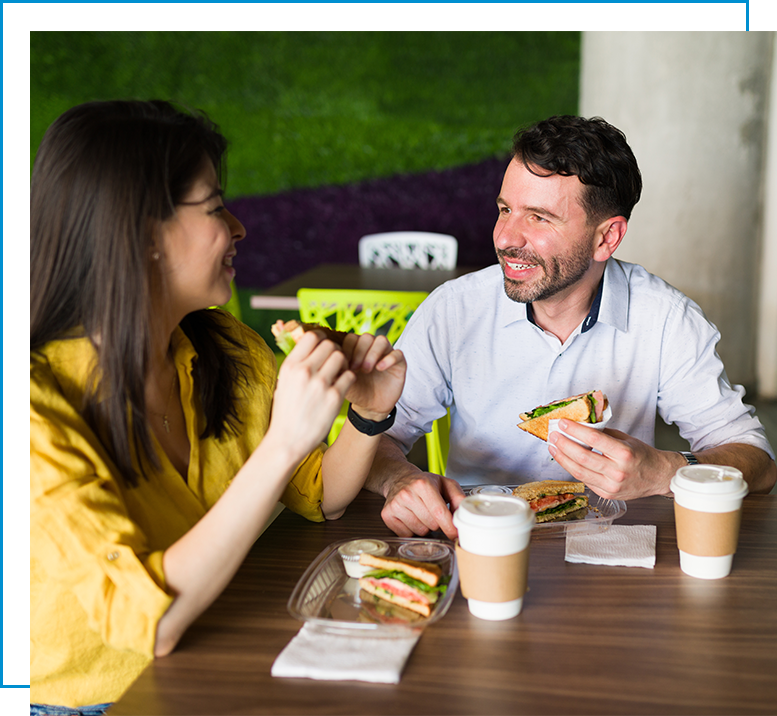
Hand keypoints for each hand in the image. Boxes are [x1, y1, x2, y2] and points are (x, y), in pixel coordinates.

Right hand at [267, 331, 355, 458]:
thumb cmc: (285, 412)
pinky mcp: (334, 397)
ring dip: (343, 363)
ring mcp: (320, 384)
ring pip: (341, 357)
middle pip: (329, 345)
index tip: (324, 346)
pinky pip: (350, 376)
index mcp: (290, 366)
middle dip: (334, 351)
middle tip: (334, 362)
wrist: (287, 441)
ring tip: (339, 373)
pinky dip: (348, 379)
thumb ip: (296, 364)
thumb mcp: (283, 383)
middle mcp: (304, 372)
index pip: (311, 336)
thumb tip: (306, 343)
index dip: (321, 338)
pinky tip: (341, 386)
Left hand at [340, 333, 405, 419]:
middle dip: (359, 351)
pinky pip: (397, 353)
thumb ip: (335, 368)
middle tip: (354, 368)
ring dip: (372, 353)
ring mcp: (386, 354)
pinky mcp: (399, 363)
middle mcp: (372, 348)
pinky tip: (380, 369)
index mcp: (357, 349)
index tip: (344, 365)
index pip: (351, 338)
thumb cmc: (356, 392)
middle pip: (366, 337)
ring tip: (366, 369)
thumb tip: (325, 359)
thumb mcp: (343, 381)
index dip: (347, 349)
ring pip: (381, 340)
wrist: (371, 407)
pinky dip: (388, 359)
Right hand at [380, 471, 465, 539]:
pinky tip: (411, 517)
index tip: (455, 534)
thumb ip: (458, 498)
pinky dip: (412, 530)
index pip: (439, 513)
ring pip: (419, 531)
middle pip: (431, 524)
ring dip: (424, 527)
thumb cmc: (424, 483)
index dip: (449, 527)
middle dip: (437, 523)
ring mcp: (395, 505)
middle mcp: (407, 494)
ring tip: (421, 513)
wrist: (399, 478)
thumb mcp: (445, 484)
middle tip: (433, 512)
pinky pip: (406, 534)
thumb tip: (465, 514)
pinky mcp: (387, 515)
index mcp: (423, 485)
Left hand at [547, 420, 680, 499]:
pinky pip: (585, 480)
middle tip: (554, 435)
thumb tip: (581, 425)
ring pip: (580, 471)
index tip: (563, 423)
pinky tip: (565, 459)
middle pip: (583, 457)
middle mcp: (618, 471)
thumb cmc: (642, 456)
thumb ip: (604, 433)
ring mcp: (612, 485)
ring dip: (563, 458)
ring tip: (554, 447)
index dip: (575, 430)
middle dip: (564, 445)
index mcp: (624, 453)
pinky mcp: (607, 494)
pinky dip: (572, 468)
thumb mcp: (626, 439)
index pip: (594, 439)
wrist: (659, 477)